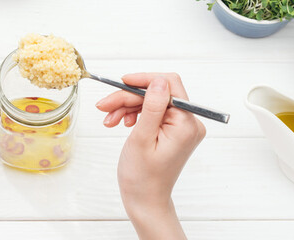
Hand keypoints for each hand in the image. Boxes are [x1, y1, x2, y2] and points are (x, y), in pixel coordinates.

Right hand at [96, 73, 205, 239]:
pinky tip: (121, 123)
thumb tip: (158, 81)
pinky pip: (153, 113)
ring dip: (128, 107)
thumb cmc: (142, 177)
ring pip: (152, 102)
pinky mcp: (173, 131)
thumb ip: (152, 107)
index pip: (169, 85)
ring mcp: (182, 128)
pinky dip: (135, 115)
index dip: (143, 81)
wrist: (145, 200)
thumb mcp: (142, 138)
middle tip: (104, 106)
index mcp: (186, 124)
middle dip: (128, 97)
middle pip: (157, 94)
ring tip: (109, 120)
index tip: (121, 83)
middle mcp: (189, 123)